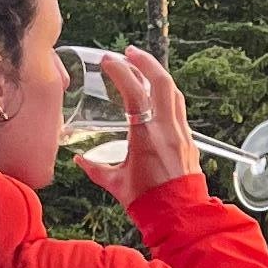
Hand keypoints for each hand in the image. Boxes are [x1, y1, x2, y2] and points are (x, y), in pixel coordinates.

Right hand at [80, 45, 197, 204]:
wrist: (180, 215)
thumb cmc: (147, 202)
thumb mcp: (116, 184)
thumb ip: (95, 169)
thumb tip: (79, 160)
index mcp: (146, 137)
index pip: (134, 94)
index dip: (121, 72)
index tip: (108, 61)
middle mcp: (167, 130)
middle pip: (161, 82)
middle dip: (145, 62)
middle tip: (129, 52)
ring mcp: (181, 133)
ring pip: (173, 92)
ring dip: (158, 74)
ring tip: (143, 66)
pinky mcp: (189, 139)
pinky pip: (179, 107)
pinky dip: (167, 94)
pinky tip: (156, 94)